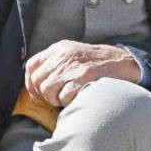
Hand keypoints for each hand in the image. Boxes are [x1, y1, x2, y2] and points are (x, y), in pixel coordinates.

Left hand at [24, 40, 141, 107]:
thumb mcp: (72, 52)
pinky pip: (63, 97)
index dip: (30, 82)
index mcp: (59, 48)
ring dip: (55, 99)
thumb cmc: (95, 62)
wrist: (121, 62)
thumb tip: (36, 81)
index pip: (32, 65)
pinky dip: (67, 102)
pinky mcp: (82, 78)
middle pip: (38, 80)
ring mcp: (72, 67)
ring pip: (48, 90)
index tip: (36, 93)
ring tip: (66, 98)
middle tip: (54, 98)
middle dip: (44, 94)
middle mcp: (63, 56)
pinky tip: (76, 98)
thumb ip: (55, 61)